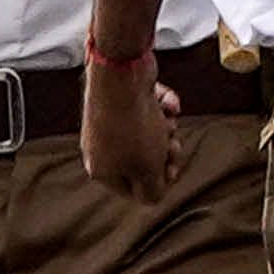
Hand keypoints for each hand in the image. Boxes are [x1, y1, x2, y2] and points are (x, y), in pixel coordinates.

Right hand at [75, 44, 179, 200]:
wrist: (122, 76)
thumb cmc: (133, 127)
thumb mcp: (148, 170)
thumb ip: (152, 191)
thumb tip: (153, 197)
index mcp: (101, 170)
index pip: (133, 190)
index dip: (157, 182)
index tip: (171, 169)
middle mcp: (101, 147)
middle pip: (145, 160)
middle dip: (165, 151)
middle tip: (172, 144)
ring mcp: (111, 121)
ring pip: (150, 133)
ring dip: (165, 127)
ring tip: (165, 119)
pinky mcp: (122, 98)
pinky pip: (150, 108)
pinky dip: (162, 105)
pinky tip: (165, 102)